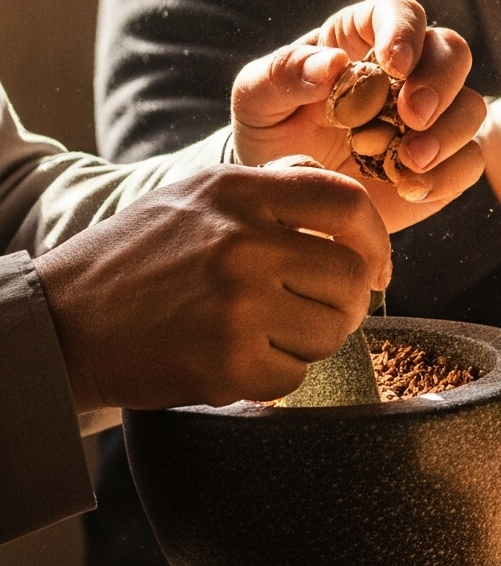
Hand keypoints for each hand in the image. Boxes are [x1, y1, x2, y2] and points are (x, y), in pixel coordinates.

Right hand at [34, 164, 390, 410]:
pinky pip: (295, 375)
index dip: (376, 240)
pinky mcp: (227, 361)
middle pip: (351, 275)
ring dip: (311, 341)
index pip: (347, 202)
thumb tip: (348, 206)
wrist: (57, 325)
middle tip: (318, 313)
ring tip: (265, 334)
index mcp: (236, 191)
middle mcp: (241, 242)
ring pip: (333, 330)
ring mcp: (236, 303)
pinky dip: (275, 377)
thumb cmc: (135, 260)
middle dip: (346, 302)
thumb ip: (270, 188)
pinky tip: (236, 361)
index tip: (376, 268)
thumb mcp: (194, 196)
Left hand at [230, 0, 487, 229]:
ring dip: (448, 132)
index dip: (405, 31)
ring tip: (408, 162)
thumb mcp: (255, 101)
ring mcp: (432, 119)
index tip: (395, 64)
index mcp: (362, 41)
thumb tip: (333, 62)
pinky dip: (448, 175)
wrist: (286, 202)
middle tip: (413, 115)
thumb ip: (282, 73)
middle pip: (453, 51)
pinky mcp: (445, 163)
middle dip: (441, 81)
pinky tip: (410, 189)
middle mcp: (408, 74)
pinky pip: (471, 161)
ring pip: (472, 106)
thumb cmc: (270, 136)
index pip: (400, 12)